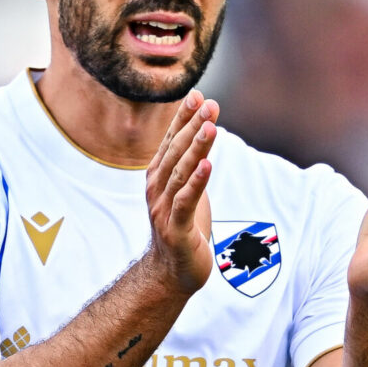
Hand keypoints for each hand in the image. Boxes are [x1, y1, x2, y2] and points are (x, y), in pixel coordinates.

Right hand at [144, 90, 217, 293]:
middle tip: (210, 105)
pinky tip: (208, 165)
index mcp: (159, 175)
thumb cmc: (184, 224)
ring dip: (196, 148)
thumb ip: (193, 158)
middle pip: (176, 152)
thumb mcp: (188, 187)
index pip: (171, 140)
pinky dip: (197, 183)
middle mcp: (157, 188)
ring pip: (181, 173)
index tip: (197, 95)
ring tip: (210, 127)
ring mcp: (163, 208)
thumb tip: (202, 125)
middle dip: (193, 126)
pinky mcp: (175, 228)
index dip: (183, 118)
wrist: (172, 271)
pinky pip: (186, 201)